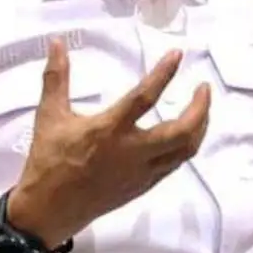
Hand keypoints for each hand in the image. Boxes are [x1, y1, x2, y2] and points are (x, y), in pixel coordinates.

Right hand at [8, 37, 210, 245]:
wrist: (49, 210)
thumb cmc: (48, 160)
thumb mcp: (49, 115)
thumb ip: (56, 77)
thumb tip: (56, 42)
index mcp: (109, 130)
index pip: (145, 97)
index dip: (164, 73)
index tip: (178, 55)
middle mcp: (132, 152)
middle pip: (182, 131)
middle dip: (200, 108)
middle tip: (203, 88)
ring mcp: (142, 172)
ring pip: (185, 150)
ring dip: (199, 127)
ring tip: (201, 109)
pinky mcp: (144, 186)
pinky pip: (174, 164)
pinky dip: (185, 146)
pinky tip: (183, 134)